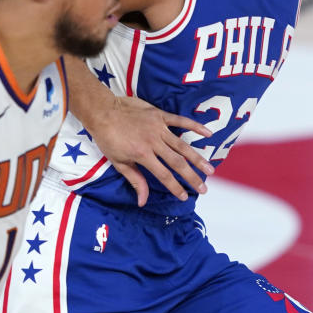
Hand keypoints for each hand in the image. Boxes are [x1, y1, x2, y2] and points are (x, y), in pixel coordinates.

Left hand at [92, 97, 214, 206]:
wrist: (102, 111)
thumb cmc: (107, 138)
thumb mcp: (118, 162)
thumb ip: (135, 180)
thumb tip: (142, 201)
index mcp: (142, 155)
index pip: (164, 175)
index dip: (175, 187)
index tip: (185, 196)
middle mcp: (153, 142)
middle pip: (177, 163)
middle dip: (192, 177)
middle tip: (204, 189)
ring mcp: (158, 128)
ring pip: (182, 145)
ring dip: (198, 158)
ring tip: (210, 170)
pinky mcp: (160, 115)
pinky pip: (181, 121)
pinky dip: (195, 126)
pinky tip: (208, 133)